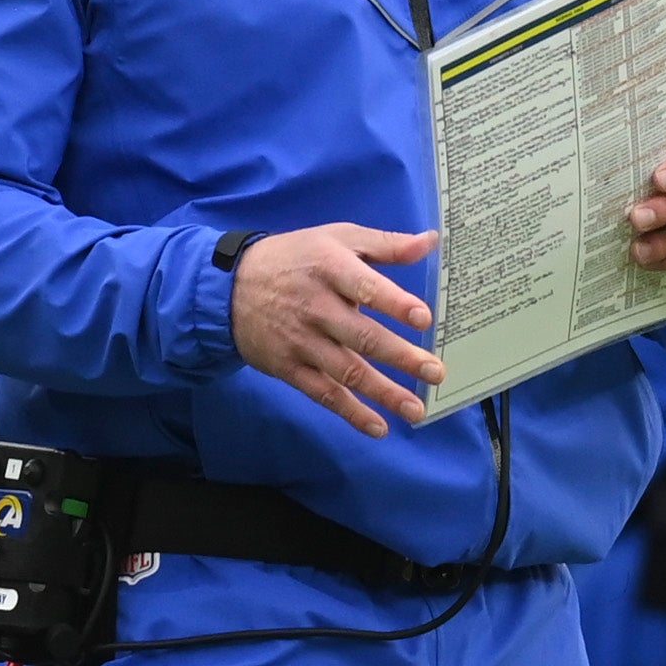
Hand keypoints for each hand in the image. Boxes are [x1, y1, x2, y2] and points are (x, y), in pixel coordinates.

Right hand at [228, 225, 442, 437]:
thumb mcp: (338, 238)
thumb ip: (385, 244)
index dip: (394, 303)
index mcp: (330, 269)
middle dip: (401, 357)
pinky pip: (323, 394)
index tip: (424, 318)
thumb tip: (431, 241)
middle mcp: (316, 307)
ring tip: (416, 409)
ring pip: (347, 371)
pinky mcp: (289, 368)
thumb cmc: (297, 258)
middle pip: (362, 336)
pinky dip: (351, 413)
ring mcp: (302, 341)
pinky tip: (379, 427)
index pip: (365, 287)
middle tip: (435, 372)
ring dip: (383, 393)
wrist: (229, 287)